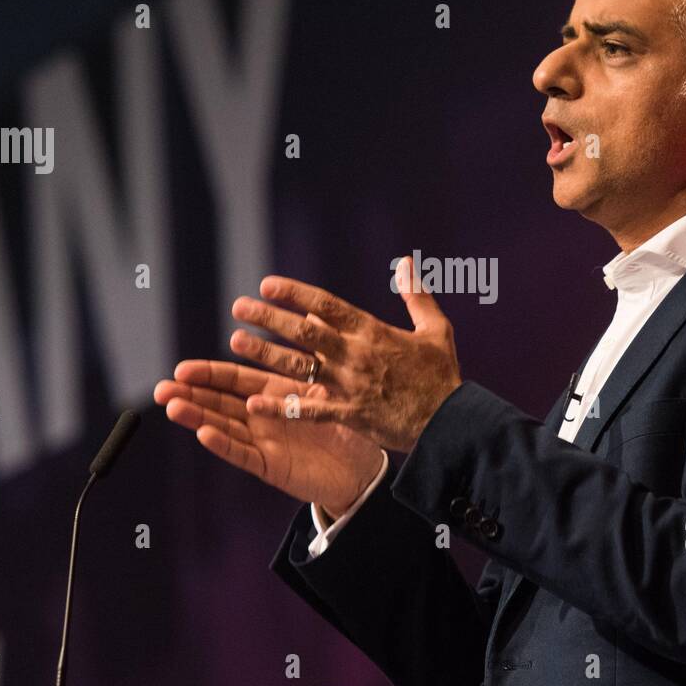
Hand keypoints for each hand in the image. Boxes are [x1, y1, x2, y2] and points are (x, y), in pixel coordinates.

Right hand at [153, 359, 384, 515]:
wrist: (364, 468)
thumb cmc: (348, 426)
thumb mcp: (329, 387)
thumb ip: (315, 355)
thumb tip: (312, 315)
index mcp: (273, 393)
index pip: (234, 380)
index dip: (207, 374)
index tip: (181, 367)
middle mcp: (261, 416)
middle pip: (219, 403)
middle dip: (190, 394)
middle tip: (160, 388)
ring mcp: (263, 442)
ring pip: (224, 427)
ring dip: (198, 417)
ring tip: (173, 406)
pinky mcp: (271, 466)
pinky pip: (244, 454)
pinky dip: (224, 444)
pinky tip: (204, 433)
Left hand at [227, 255, 462, 452]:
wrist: (450, 422)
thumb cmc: (442, 375)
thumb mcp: (436, 329)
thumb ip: (417, 296)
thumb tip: (406, 264)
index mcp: (374, 332)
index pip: (328, 305)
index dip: (296, 293)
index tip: (268, 284)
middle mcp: (357, 355)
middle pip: (306, 331)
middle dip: (270, 317)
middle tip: (239, 306)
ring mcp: (351, 385)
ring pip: (301, 366)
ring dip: (266, 354)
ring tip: (236, 342)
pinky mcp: (350, 414)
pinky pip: (310, 409)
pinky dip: (281, 406)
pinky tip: (253, 401)